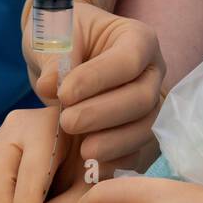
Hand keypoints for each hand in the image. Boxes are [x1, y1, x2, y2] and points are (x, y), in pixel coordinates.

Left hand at [29, 9, 164, 173]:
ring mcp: (151, 103)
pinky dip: (117, 162)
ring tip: (80, 150)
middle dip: (104, 114)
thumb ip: (55, 58)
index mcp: (138, 39)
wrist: (65, 54)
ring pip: (145, 128)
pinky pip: (139, 152)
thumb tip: (50, 86)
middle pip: (142, 98)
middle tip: (67, 122)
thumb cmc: (64, 38)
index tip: (64, 94)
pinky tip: (92, 166)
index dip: (98, 79)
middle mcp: (152, 71)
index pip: (128, 60)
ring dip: (113, 143)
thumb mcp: (55, 36)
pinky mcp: (141, 131)